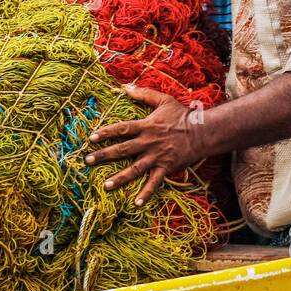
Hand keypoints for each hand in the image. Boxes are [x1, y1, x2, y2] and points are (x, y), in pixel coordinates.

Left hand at [84, 84, 207, 205]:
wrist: (203, 132)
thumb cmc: (182, 115)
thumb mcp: (163, 100)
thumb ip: (143, 94)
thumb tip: (125, 87)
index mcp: (146, 126)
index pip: (121, 129)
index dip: (106, 133)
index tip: (91, 138)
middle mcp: (148, 142)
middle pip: (122, 150)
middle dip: (103, 156)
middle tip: (87, 161)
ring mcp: (156, 157)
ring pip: (134, 169)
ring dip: (120, 178)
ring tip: (106, 186)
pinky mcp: (166, 168)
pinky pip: (154, 182)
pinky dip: (146, 193)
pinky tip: (136, 203)